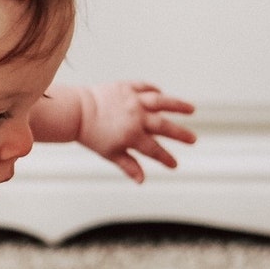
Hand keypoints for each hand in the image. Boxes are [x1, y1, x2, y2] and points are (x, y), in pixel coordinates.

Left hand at [78, 82, 195, 182]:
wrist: (76, 112)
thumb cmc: (92, 135)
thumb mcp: (110, 153)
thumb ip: (128, 165)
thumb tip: (142, 181)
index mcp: (132, 135)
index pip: (154, 149)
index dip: (166, 158)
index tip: (175, 165)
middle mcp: (136, 117)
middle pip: (164, 126)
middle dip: (180, 134)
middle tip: (193, 140)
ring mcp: (133, 100)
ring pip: (161, 101)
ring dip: (178, 105)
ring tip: (192, 110)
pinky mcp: (127, 87)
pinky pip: (145, 87)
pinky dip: (155, 90)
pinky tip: (162, 95)